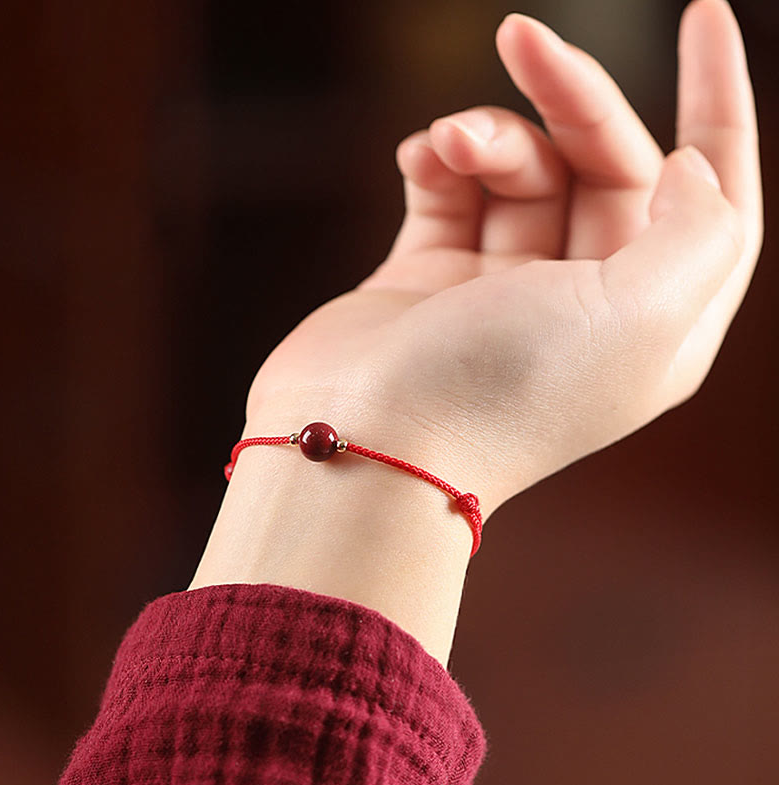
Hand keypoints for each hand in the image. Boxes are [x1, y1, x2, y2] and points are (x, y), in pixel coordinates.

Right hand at [241, 0, 761, 518]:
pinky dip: (438, 161)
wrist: (364, 446)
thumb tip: (689, 168)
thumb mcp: (637, 315)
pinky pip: (451, 190)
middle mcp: (584, 304)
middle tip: (520, 35)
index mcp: (653, 319)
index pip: (710, 196)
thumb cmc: (499, 391)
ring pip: (521, 171)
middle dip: (569, 95)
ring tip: (448, 145)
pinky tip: (420, 159)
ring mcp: (503, 291)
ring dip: (487, 137)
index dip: (716, 104)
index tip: (702, 15)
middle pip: (604, 164)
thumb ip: (700, 230)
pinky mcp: (432, 278)